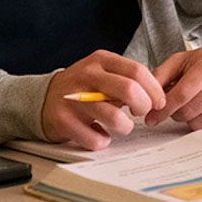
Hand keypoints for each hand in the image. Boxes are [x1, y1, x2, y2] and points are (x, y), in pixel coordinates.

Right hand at [41, 50, 165, 150]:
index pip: (137, 71)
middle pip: (129, 90)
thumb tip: (158, 95)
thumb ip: (128, 79)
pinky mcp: (63, 121)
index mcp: (101, 61)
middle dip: (144, 106)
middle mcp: (87, 76)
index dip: (154, 90)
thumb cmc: (82, 88)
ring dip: (125, 126)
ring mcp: (74, 98)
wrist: (43, 99)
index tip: (159, 102)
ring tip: (122, 125)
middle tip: (142, 113)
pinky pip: (96, 138)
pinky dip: (103, 140)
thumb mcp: (103, 72)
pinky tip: (100, 133)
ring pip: (115, 118)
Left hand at [146, 47, 201, 129]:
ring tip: (195, 106)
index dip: (163, 109)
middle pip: (189, 112)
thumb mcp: (182, 61)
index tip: (151, 118)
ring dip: (191, 119)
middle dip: (176, 113)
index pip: (182, 94)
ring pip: (200, 124)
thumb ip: (160, 75)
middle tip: (177, 107)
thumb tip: (145, 100)